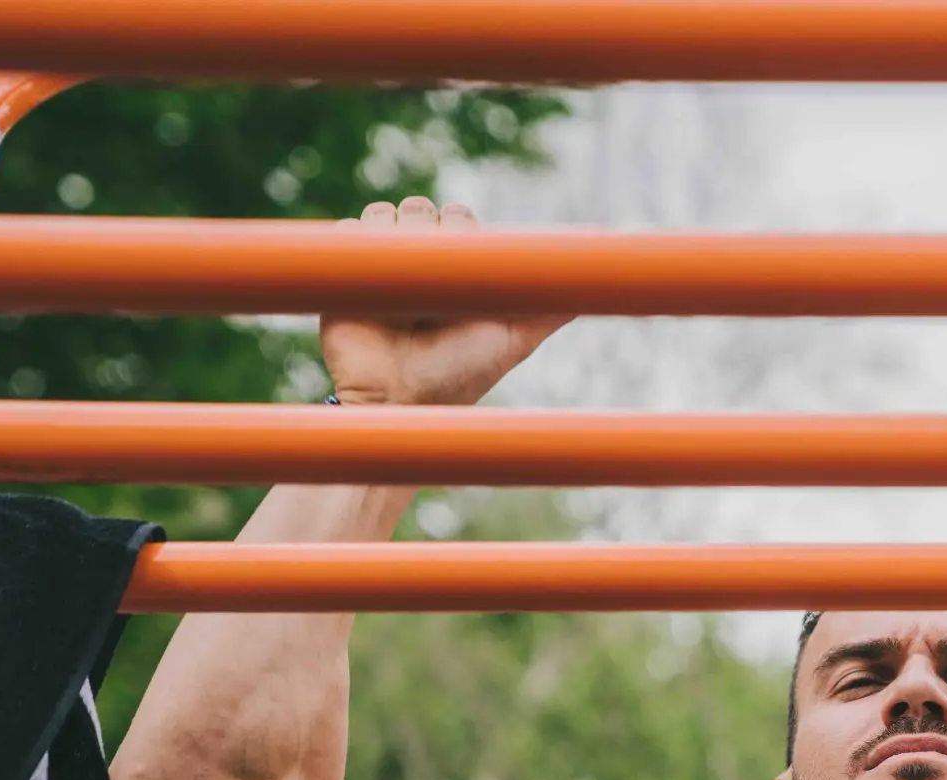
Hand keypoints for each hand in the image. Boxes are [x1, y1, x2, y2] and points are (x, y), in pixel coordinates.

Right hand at [319, 197, 569, 406]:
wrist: (396, 404)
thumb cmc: (458, 377)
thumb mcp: (514, 340)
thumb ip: (549, 308)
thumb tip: (605, 282)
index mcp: (454, 266)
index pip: (461, 217)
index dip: (463, 236)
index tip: (462, 279)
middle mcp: (418, 259)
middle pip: (424, 209)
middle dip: (429, 240)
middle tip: (429, 297)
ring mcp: (378, 261)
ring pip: (389, 213)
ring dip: (394, 246)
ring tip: (398, 301)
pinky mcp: (340, 267)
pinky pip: (350, 230)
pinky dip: (360, 250)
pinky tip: (371, 293)